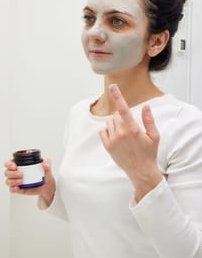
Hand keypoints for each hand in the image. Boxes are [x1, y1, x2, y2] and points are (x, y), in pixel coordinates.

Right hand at [4, 158, 55, 205]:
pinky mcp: (19, 189)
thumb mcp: (47, 169)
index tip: (14, 166)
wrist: (47, 187)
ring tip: (21, 181)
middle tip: (21, 174)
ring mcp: (16, 181)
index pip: (9, 163)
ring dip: (13, 181)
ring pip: (8, 181)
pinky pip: (12, 189)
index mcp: (21, 165)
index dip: (9, 164)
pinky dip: (13, 189)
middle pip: (7, 172)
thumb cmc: (45, 176)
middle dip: (12, 173)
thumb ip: (47, 164)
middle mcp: (16, 172)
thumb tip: (45, 163)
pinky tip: (18, 188)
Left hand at [99, 84, 162, 201]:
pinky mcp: (108, 146)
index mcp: (133, 129)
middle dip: (123, 117)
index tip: (113, 86)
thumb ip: (149, 119)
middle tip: (130, 127)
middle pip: (117, 115)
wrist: (141, 171)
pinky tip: (117, 137)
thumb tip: (146, 106)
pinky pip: (103, 131)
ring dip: (116, 124)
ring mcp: (113, 140)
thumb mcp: (154, 136)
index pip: (124, 109)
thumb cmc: (149, 153)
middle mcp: (121, 134)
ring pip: (109, 122)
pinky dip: (108, 131)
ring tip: (125, 134)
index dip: (118, 96)